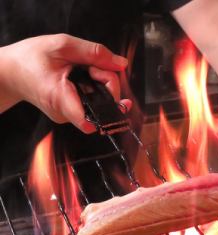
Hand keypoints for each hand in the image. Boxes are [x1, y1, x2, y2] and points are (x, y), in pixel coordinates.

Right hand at [0, 34, 130, 132]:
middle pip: (102, 105)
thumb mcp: (62, 45)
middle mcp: (65, 113)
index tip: (114, 94)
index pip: (89, 121)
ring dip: (99, 84)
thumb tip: (121, 64)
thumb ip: (94, 53)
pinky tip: (83, 79)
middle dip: (105, 82)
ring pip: (99, 103)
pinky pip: (92, 103)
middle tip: (90, 68)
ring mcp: (68, 116)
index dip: (108, 109)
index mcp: (60, 98)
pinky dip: (93, 89)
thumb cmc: (30, 59)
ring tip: (83, 71)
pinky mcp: (71, 114)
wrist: (11, 73)